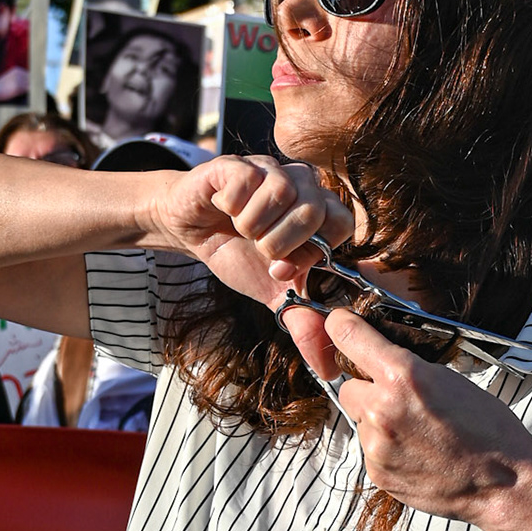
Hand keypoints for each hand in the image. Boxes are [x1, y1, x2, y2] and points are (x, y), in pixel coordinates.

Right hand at [148, 153, 353, 312]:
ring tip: (241, 230)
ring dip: (254, 226)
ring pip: (282, 192)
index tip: (283, 271)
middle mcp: (302, 184)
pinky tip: (226, 209)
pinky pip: (248, 179)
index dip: (313, 251)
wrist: (190, 229)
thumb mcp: (271, 292)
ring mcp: (271, 169)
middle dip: (281, 244)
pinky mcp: (239, 163)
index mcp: (319, 212)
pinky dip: (233, 205)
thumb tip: (329, 368)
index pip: (341, 223)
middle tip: (261, 252)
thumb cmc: (237, 254)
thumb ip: (303, 322)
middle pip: (314, 209)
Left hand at [305, 308, 531, 527]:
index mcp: (402, 376)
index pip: (347, 336)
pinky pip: (369, 449)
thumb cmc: (487, 427)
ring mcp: (376, 445)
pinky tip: (417, 453)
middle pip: (348, 387)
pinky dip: (386, 448)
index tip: (338, 325)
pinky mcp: (377, 472)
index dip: (340, 327)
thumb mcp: (448, 379)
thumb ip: (406, 368)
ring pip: (359, 420)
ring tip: (417, 433)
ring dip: (378, 421)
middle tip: (400, 401)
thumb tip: (377, 360)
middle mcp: (381, 409)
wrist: (504, 482)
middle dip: (367, 390)